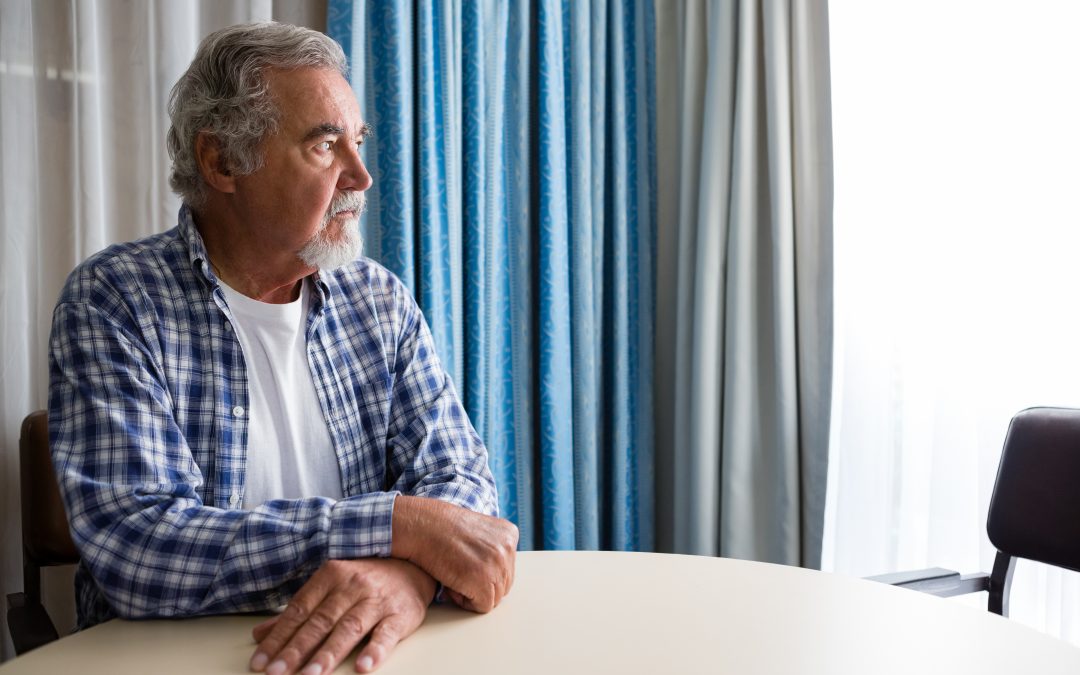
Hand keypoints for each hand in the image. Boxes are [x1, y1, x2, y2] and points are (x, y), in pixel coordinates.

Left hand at [249, 558, 434, 674]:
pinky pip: (386, 634)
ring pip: (349, 628)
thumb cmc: (366, 580)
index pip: (299, 611)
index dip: (279, 638)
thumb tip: (260, 635)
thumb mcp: (330, 587)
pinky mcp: (400, 614)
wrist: (413, 566)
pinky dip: (375, 650)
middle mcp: (352, 586)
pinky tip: (363, 666)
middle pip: (320, 621)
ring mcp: (376, 600)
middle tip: (277, 673)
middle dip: (297, 649)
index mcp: (330, 576)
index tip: (261, 662)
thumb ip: (298, 612)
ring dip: (328, 653)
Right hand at [391, 495, 518, 612]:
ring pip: (494, 598)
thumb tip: (497, 576)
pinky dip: (464, 601)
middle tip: (457, 571)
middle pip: (503, 585)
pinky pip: (482, 607)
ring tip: (453, 575)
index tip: (464, 562)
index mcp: (510, 534)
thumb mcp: (478, 532)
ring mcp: (498, 564)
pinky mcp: (484, 581)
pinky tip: (450, 584)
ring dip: (471, 593)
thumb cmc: (442, 530)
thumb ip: (492, 550)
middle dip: (480, 585)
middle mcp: (508, 548)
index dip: (483, 572)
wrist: (422, 526)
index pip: (506, 569)